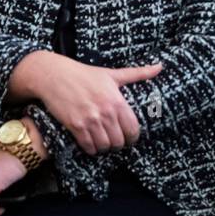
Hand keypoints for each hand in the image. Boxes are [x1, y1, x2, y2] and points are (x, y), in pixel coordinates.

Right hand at [10, 50, 161, 154]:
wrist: (54, 75)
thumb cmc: (84, 74)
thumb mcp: (112, 73)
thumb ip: (137, 73)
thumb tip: (160, 67)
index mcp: (117, 100)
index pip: (133, 129)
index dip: (132, 138)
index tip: (128, 138)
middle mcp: (105, 112)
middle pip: (119, 141)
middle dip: (117, 144)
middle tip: (113, 140)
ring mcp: (90, 120)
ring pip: (104, 146)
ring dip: (104, 148)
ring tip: (102, 142)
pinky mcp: (75, 126)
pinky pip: (88, 146)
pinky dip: (90, 149)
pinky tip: (90, 142)